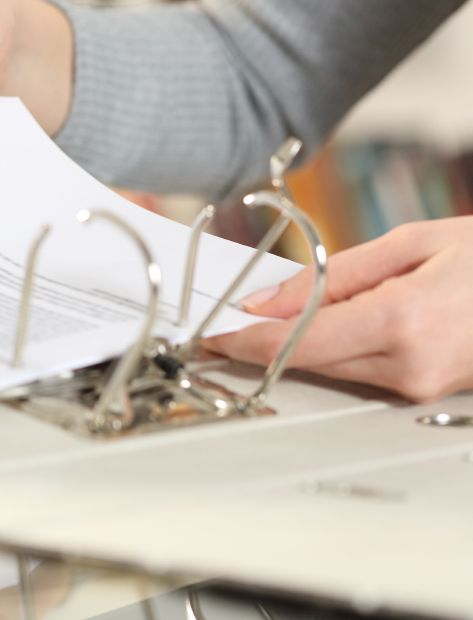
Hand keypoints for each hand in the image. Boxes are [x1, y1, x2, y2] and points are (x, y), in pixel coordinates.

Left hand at [205, 216, 472, 401]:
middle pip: (308, 360)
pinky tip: (333, 323)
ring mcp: (422, 387)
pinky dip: (339, 348)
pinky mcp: (427, 392)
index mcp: (402, 322)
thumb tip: (267, 298)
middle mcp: (411, 365)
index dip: (245, 341)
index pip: (296, 343)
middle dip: (265, 341)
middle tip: (225, 322)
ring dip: (302, 343)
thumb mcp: (410, 243)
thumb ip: (332, 275)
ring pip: (333, 368)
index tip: (211, 336)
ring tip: (279, 313)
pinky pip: (363, 371)